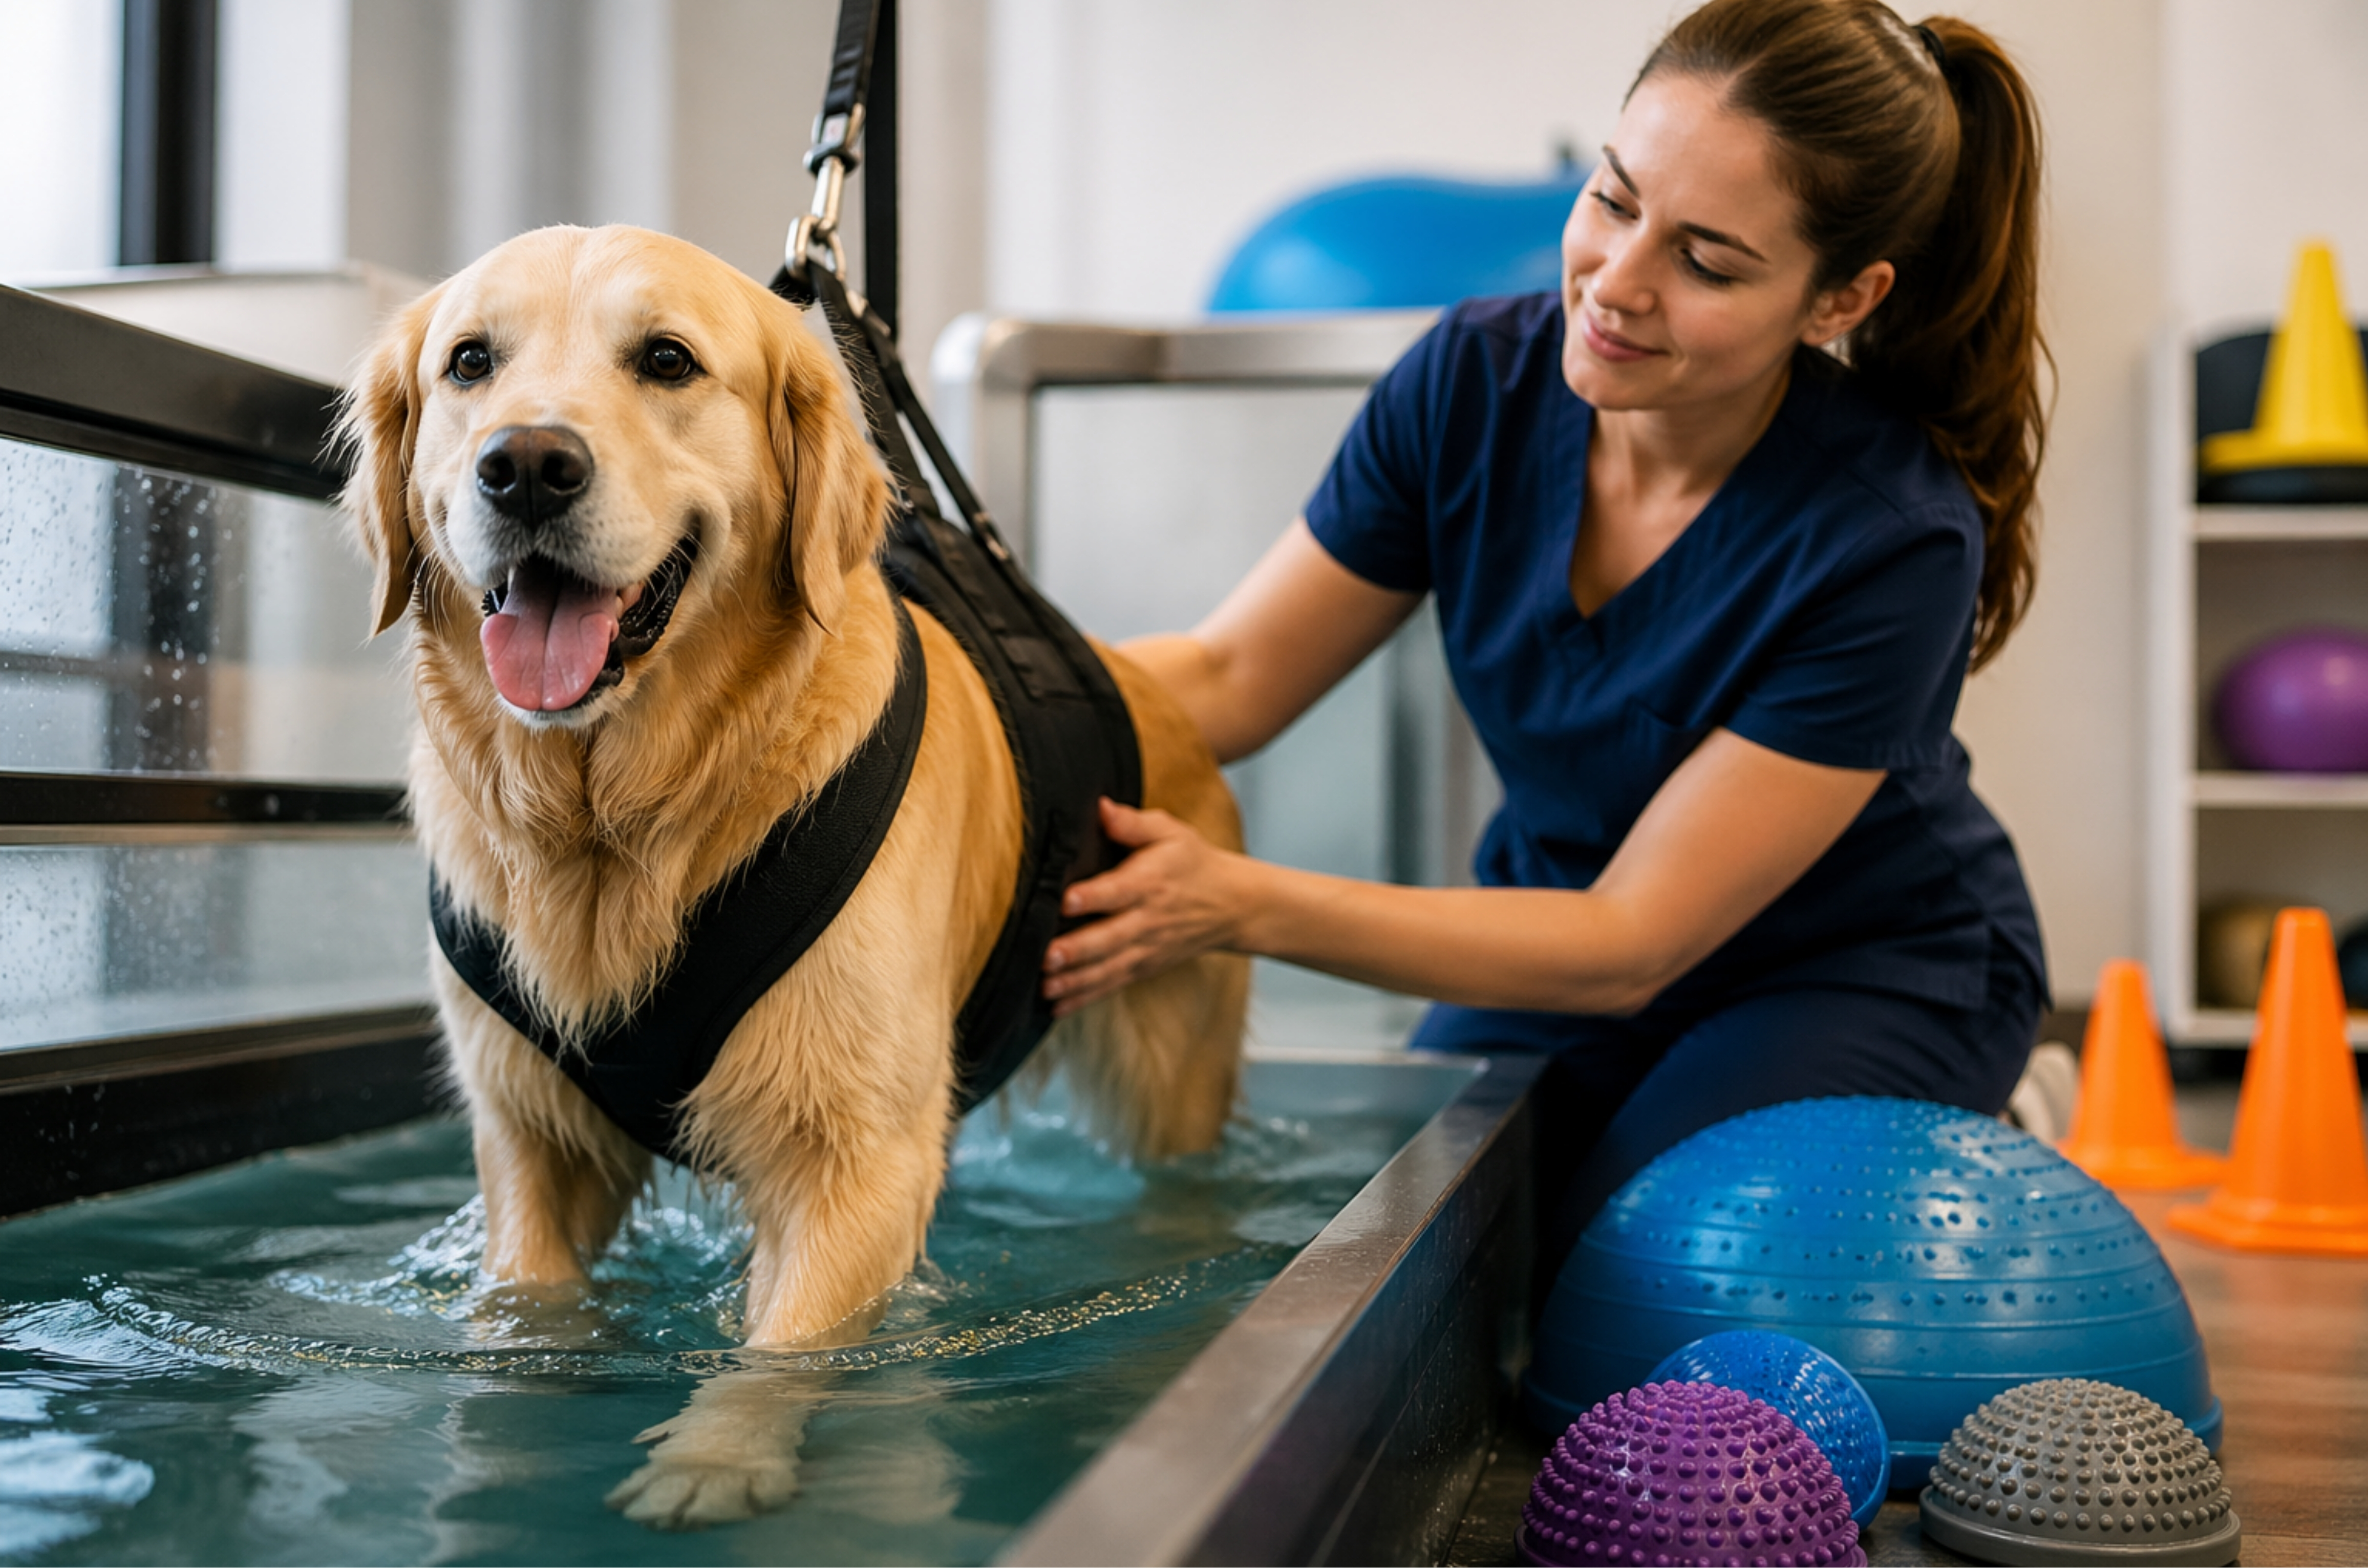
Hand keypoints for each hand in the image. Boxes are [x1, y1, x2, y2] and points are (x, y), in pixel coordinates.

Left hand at [1042, 797, 1245, 1014]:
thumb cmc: (1192, 863)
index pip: (1119, 891)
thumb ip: (1133, 823)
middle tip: (1046, 956)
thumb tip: (1101, 807)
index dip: (1093, 896)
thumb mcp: (1170, 833)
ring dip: (1076, 980)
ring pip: (1108, 968)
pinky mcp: (1143, 967)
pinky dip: (1085, 998)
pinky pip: (1112, 984)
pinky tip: (1057, 1007)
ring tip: (1045, 987)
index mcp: (1149, 883)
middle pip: (1110, 938)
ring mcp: (1145, 949)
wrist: (1232, 905)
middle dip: (1078, 949)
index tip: (1067, 900)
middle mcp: (1146, 921)